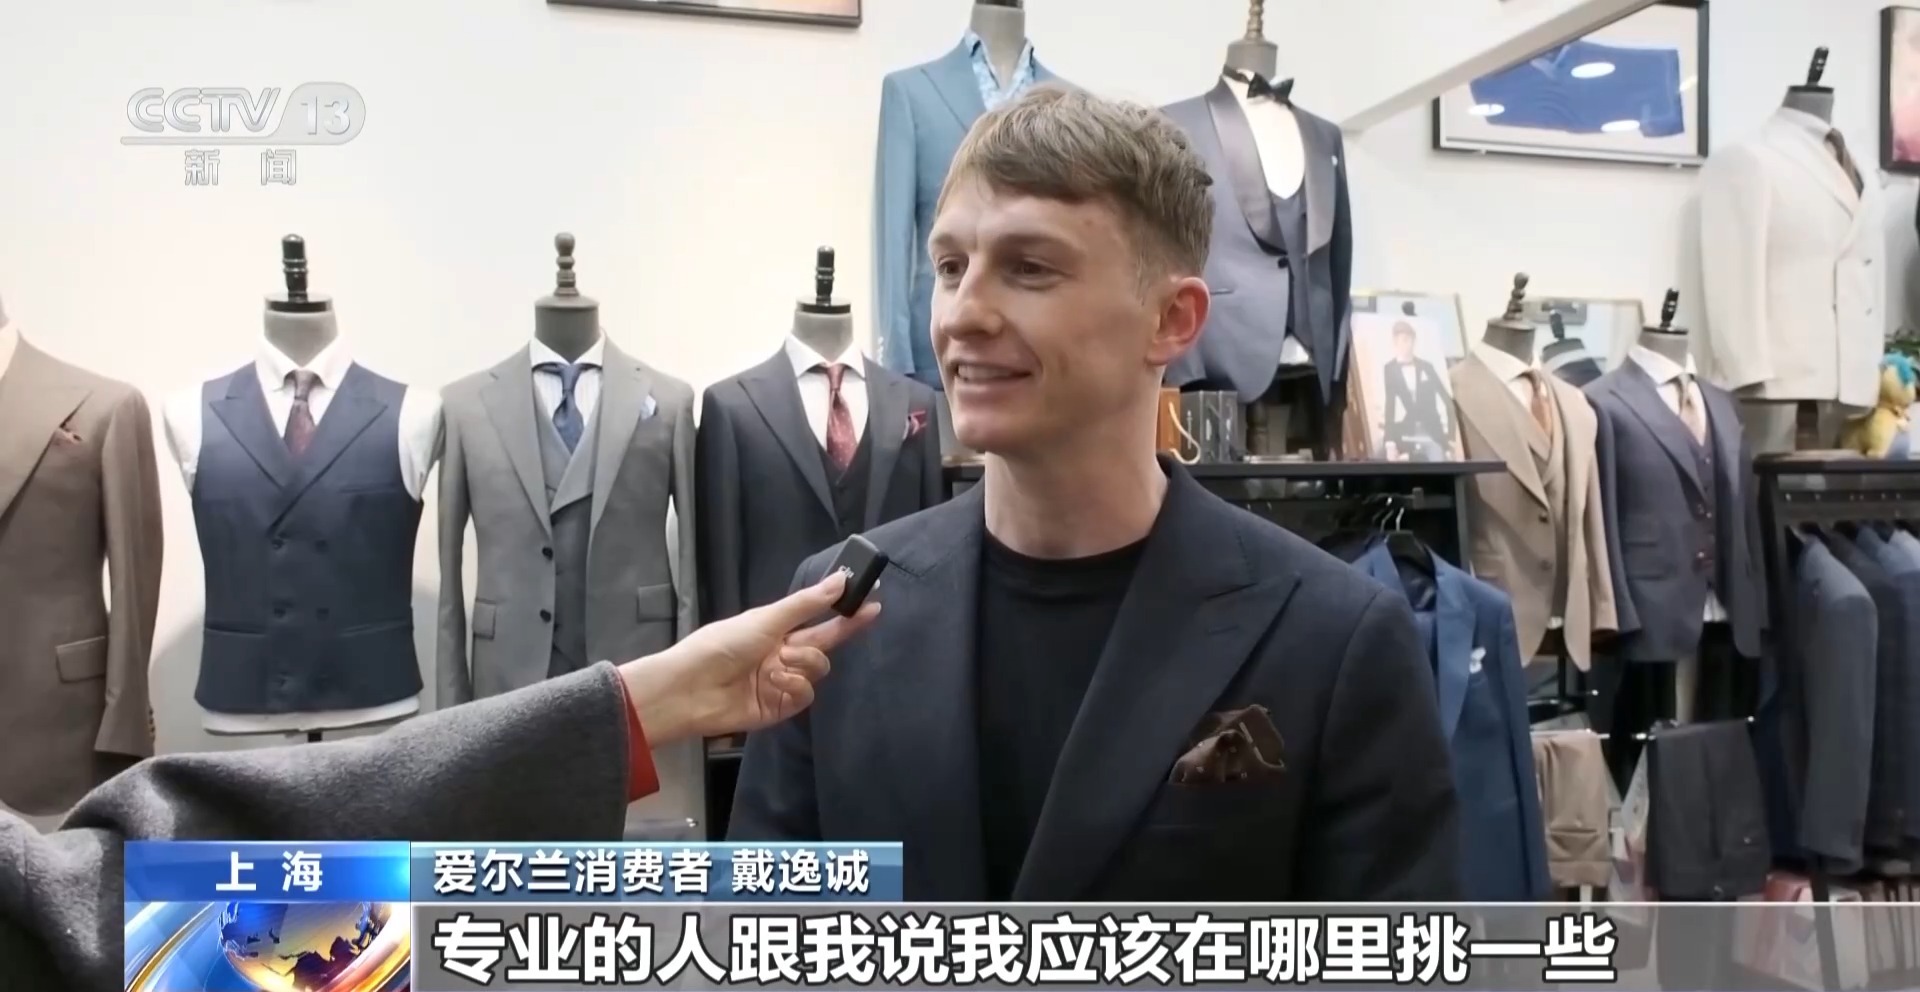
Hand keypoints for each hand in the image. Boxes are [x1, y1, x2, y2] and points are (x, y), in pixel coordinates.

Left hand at [617, 571, 880, 744]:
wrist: (692, 689)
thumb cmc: (723, 645)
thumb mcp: (767, 618)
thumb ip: (807, 604)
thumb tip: (841, 579)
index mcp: (778, 630)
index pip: (819, 618)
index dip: (845, 611)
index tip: (873, 599)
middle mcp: (784, 654)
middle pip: (825, 642)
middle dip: (843, 630)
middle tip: (866, 615)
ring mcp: (784, 681)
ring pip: (818, 669)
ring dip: (804, 663)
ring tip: (779, 664)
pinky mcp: (782, 707)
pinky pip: (805, 694)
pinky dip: (793, 686)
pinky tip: (774, 683)